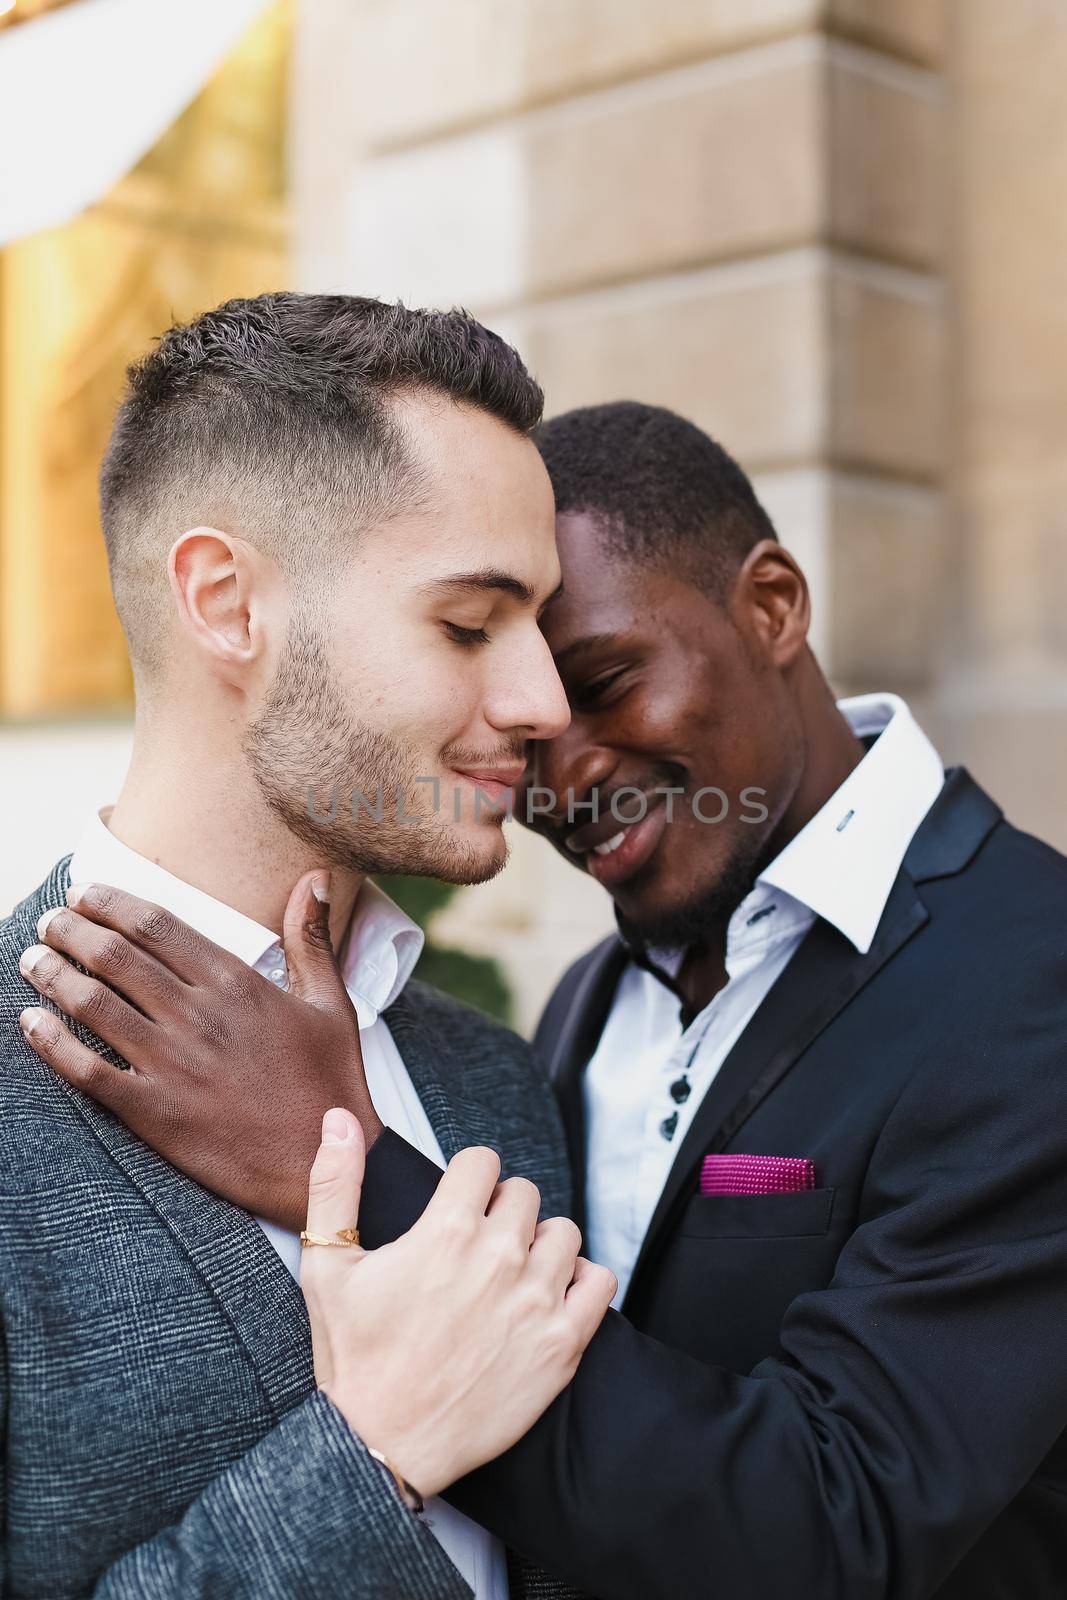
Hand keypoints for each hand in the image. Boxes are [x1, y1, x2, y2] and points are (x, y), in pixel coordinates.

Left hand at [17, 873, 377, 1229]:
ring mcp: (172, 1065)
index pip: (157, 926)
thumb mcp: (330, 1003)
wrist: (324, 1162)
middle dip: (71, 930)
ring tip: (32, 959)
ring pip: (93, 1004)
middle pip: (116, 956)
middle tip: (50, 920)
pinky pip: (87, 1071)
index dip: (112, 903)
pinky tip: (30, 1023)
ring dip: (53, 974)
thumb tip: (314, 877)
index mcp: (236, 984)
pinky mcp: (154, 1112)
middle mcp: (198, 1016)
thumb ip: (309, 938)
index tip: (86, 892)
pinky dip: (51, 1043)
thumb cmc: (330, 1082)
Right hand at [301, 1107, 616, 1496]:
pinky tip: (548, 1297)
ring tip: (511, 1274)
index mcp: (446, 1231)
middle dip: (500, 1211)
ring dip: (541, 1245)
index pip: (483, 1162)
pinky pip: (599, 1283)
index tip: (457, 1204)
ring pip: (563, 1233)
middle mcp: (499, 1257)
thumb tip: (337, 1119)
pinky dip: (581, 1282)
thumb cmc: (353, 1358)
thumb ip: (334, 1183)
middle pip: (524, 1194)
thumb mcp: (327, 1266)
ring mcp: (536, 1302)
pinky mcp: (562, 1345)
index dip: (467, 1179)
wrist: (381, 1447)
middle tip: (476, 1248)